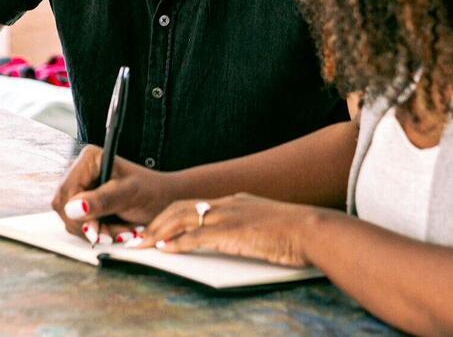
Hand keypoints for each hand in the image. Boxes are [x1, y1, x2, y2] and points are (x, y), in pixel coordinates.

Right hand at [52, 145, 180, 244]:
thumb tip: (73, 208)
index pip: (65, 191)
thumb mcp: (129, 194)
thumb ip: (102, 200)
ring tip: (121, 231)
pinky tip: (116, 231)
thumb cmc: (152, 191)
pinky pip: (81, 225)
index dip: (75, 214)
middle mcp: (81, 172)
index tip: (94, 229)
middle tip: (112, 234)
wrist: (165, 201)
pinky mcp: (86, 204)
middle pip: (64, 208)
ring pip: (71, 220)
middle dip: (88, 226)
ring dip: (96, 232)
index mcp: (89, 159)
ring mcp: (82, 189)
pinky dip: (99, 233)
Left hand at [138, 193, 314, 267]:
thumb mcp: (266, 225)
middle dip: (157, 222)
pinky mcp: (232, 232)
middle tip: (140, 236)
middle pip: (181, 207)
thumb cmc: (297, 232)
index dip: (172, 216)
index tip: (158, 227)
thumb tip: (239, 239)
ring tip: (143, 244)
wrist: (312, 229)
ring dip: (159, 232)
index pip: (194, 204)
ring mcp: (229, 216)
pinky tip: (165, 250)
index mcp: (236, 202)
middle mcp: (228, 204)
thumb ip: (248, 228)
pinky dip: (177, 243)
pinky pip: (196, 236)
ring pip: (182, 218)